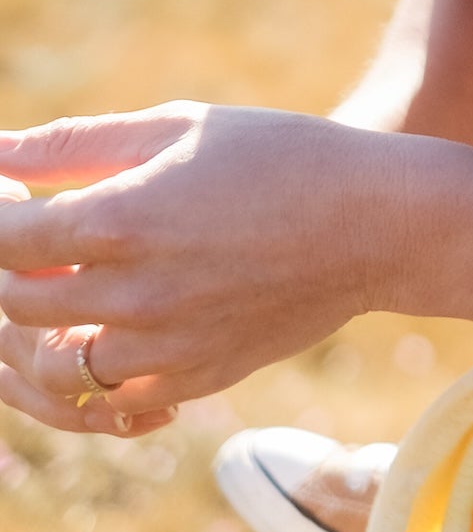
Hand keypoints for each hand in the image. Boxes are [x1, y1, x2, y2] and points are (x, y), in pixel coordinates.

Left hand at [0, 102, 441, 431]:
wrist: (377, 223)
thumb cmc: (279, 155)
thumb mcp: (179, 126)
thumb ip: (75, 144)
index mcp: (121, 219)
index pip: (3, 238)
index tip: (10, 196)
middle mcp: (131, 295)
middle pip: (14, 304)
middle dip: (6, 271)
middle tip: (34, 237)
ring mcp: (161, 349)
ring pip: (49, 370)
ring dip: (34, 334)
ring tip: (57, 292)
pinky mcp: (192, 381)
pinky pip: (108, 404)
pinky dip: (87, 379)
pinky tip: (100, 335)